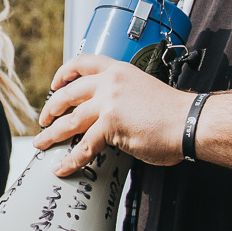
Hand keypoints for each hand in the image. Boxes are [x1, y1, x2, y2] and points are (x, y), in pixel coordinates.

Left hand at [34, 55, 193, 176]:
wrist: (189, 121)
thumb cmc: (172, 112)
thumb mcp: (142, 89)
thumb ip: (121, 96)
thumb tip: (106, 113)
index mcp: (119, 71)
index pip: (83, 63)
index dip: (64, 73)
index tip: (54, 84)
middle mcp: (110, 83)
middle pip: (68, 93)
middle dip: (51, 109)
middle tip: (43, 120)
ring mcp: (108, 103)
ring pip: (69, 120)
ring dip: (51, 135)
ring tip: (42, 144)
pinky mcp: (110, 125)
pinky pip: (83, 146)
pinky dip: (70, 160)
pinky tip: (62, 167)